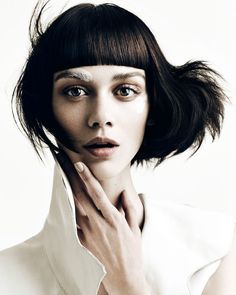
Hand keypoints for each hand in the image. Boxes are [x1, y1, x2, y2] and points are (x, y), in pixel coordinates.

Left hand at [56, 152, 149, 294]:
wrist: (124, 279)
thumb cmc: (132, 253)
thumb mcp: (135, 229)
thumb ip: (130, 209)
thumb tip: (124, 193)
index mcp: (113, 219)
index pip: (97, 193)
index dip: (87, 178)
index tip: (80, 166)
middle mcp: (99, 224)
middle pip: (81, 198)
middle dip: (73, 180)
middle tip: (67, 168)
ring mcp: (89, 234)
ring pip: (75, 209)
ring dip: (70, 194)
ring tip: (65, 182)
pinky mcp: (83, 244)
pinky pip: (74, 225)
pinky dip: (71, 213)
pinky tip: (68, 205)